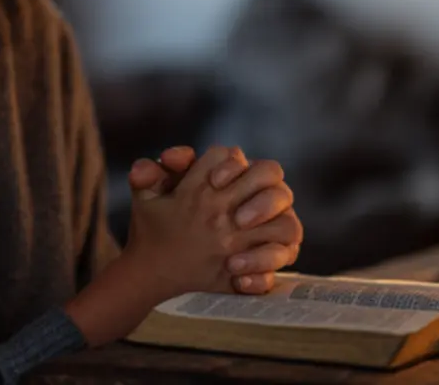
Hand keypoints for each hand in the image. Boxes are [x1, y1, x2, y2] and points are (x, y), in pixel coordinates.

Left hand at [130, 145, 301, 294]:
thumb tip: (161, 161)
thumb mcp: (148, 197)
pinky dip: (262, 270)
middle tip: (239, 219)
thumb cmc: (159, 220)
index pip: (247, 161)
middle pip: (279, 188)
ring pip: (290, 227)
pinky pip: (280, 264)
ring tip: (234, 259)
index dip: (236, 167)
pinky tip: (236, 277)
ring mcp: (264, 232)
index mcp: (229, 178)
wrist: (154, 261)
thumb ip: (150, 174)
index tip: (214, 181)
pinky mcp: (265, 262)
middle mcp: (253, 201)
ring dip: (269, 239)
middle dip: (264, 201)